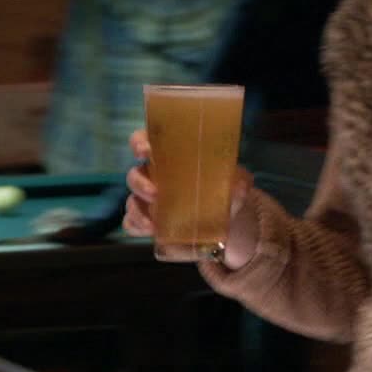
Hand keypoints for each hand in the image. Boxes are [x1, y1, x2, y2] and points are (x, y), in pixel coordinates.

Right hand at [123, 129, 259, 267]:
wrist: (224, 216)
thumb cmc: (221, 186)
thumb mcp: (234, 181)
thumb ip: (239, 181)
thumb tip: (240, 185)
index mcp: (169, 156)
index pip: (144, 141)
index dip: (139, 142)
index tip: (145, 150)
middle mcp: (153, 175)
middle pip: (135, 174)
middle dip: (140, 183)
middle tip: (156, 193)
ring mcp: (147, 200)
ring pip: (132, 200)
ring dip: (137, 209)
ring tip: (153, 222)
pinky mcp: (148, 221)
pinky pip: (131, 223)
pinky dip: (136, 226)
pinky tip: (150, 230)